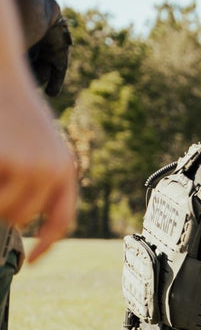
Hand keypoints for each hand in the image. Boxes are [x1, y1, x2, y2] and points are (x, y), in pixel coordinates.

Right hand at [0, 0, 77, 260]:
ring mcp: (29, 165)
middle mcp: (54, 170)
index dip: (47, 245)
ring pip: (4, 209)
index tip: (33, 262)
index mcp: (65, 167)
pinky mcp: (5, 160)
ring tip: (0, 154)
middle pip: (22, 218)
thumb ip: (39, 178)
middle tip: (3, 166)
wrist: (0, 67)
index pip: (61, 219)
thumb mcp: (37, 142)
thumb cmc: (13, 108)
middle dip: (3, 203)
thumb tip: (28, 221)